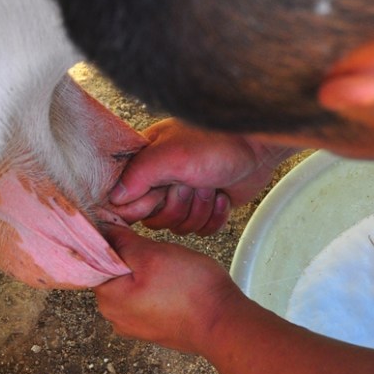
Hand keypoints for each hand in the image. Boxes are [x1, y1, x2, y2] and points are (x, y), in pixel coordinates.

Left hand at [94, 226, 246, 353]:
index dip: (110, 241)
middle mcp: (114, 317)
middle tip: (156, 251)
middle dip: (131, 259)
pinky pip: (146, 302)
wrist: (223, 324)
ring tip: (170, 268)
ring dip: (145, 274)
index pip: (94, 262)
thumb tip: (102, 229)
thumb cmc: (188, 288)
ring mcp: (134, 327)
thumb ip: (122, 241)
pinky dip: (156, 290)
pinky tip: (175, 284)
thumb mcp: (152, 253)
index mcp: (107, 298)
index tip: (129, 232)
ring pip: (131, 288)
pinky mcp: (153, 330)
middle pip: (113, 276)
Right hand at [108, 118, 296, 235]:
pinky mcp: (206, 207)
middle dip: (178, 206)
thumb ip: (138, 175)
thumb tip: (114, 198)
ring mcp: (184, 195)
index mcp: (145, 163)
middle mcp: (161, 180)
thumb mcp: (170, 155)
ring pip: (179, 227)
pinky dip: (215, 217)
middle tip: (191, 184)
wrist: (258, 147)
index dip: (144, 205)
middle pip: (155, 220)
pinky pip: (202, 230)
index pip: (126, 201)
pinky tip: (221, 196)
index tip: (160, 193)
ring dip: (199, 210)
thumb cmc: (216, 142)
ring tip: (210, 185)